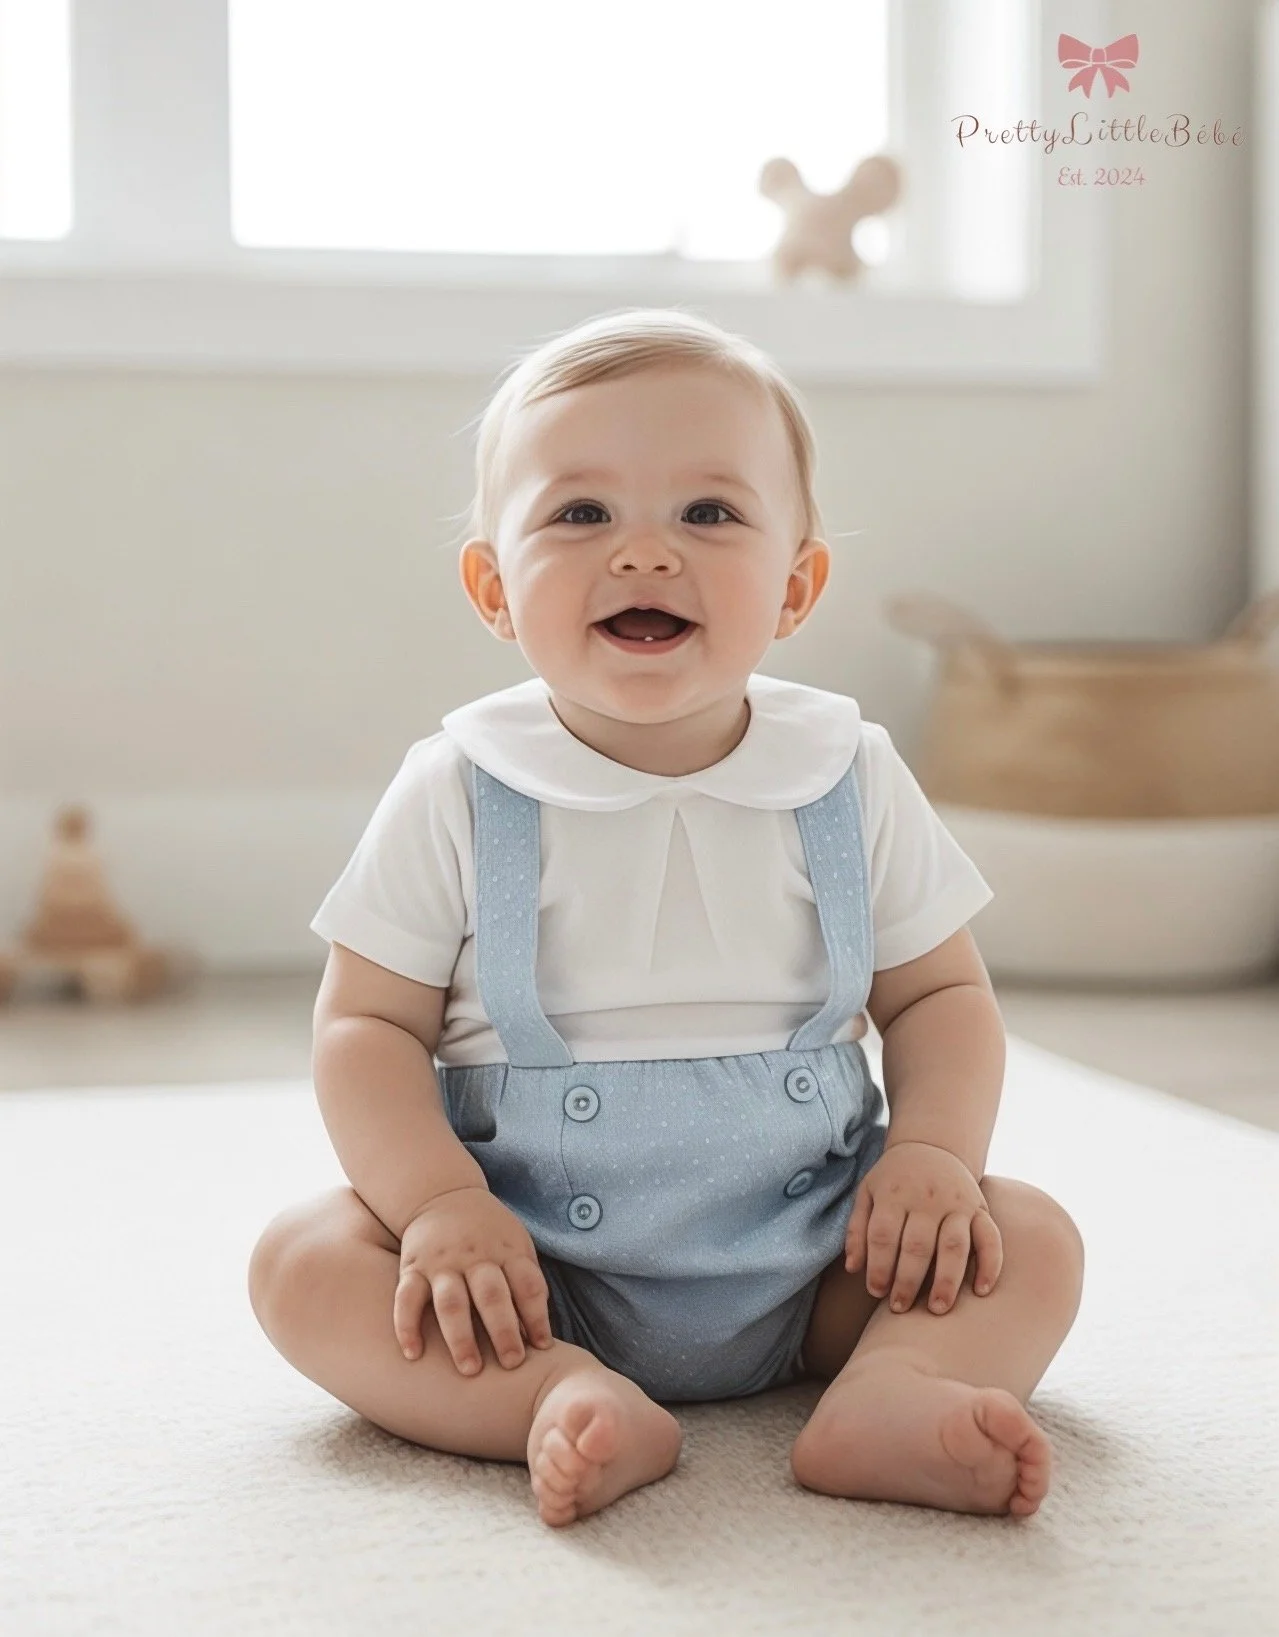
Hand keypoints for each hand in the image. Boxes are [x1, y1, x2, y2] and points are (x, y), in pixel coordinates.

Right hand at [395, 1186, 554, 1374]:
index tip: (543, 1347)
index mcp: (507, 1250)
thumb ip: (526, 1282)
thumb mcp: (516, 1244)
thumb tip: (538, 1335)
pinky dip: (407, 1326)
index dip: (537, 1316)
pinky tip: (413, 1354)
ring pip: (451, 1302)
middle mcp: (475, 1256)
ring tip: (469, 1369)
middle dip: (503, 1331)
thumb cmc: (488, 1231)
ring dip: (461, 1337)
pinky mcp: (413, 1267)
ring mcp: (442, 1262)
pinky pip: (406, 1298)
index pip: (527, 1284)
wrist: (442, 1193)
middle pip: (491, 1295)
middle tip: (512, 1363)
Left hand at [844, 1141, 1002, 1314]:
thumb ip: (858, 1229)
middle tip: (900, 1308)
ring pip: (955, 1246)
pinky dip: (990, 1265)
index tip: (877, 1292)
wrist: (931, 1146)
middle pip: (918, 1246)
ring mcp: (957, 1204)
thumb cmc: (894, 1179)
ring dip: (946, 1281)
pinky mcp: (980, 1209)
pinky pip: (991, 1238)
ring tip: (938, 1309)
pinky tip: (981, 1291)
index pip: (884, 1236)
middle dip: (908, 1282)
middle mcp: (927, 1199)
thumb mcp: (867, 1193)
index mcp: (894, 1194)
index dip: (879, 1268)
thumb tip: (853, 1269)